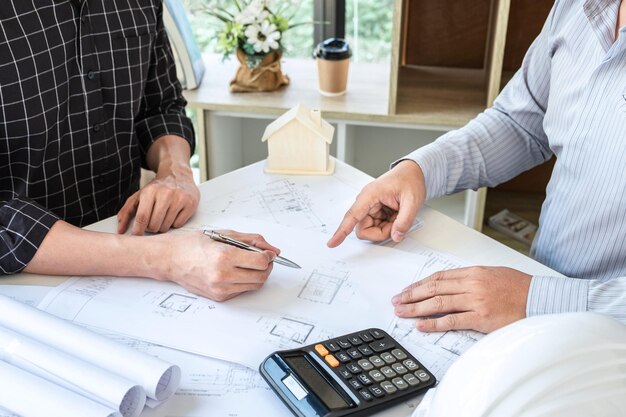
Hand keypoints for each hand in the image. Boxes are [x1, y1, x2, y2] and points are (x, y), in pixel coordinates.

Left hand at [117, 164, 199, 234]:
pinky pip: (178, 225)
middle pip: (154, 225)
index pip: (142, 218)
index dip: (138, 230)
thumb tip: (120, 230)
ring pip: (166, 227)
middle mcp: (166, 194)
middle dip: (151, 227)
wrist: (178, 175)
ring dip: (162, 225)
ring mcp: (179, 199)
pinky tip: (174, 213)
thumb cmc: (157, 189)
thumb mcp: (139, 196)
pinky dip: (174, 223)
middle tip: (153, 220)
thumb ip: (127, 212)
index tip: (136, 235)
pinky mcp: (190, 204)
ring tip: (164, 215)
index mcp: (150, 192)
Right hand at [160, 230, 280, 300]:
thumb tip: (273, 250)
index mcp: (224, 256)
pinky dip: (245, 281)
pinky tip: (236, 271)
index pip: (261, 262)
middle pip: (261, 276)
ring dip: (258, 275)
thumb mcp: (225, 234)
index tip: (267, 252)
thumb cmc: (194, 244)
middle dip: (267, 267)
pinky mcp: (219, 297)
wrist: (171, 259)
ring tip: (248, 264)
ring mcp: (220, 289)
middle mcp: (222, 275)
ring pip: (254, 286)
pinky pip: (242, 291)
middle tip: (262, 258)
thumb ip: (252, 240)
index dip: (268, 256)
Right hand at [327, 160, 425, 247]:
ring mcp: (370, 207)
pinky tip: (395, 215)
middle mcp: (366, 202)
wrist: (412, 173)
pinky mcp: (374, 212)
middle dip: (381, 232)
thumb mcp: (413, 201)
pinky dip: (387, 226)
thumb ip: (404, 220)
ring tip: (398, 215)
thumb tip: (396, 236)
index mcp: (371, 195)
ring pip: (371, 230)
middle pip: (364, 229)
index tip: (332, 243)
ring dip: (385, 228)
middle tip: (397, 223)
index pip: (352, 216)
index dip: (342, 231)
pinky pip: (377, 227)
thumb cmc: (409, 180)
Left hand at [391, 266, 531, 332]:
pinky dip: (433, 323)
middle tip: (397, 301)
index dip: (419, 284)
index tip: (407, 290)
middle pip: (433, 289)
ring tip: (402, 313)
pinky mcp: (480, 318)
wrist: (540, 299)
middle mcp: (471, 284)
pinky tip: (421, 325)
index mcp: (472, 272)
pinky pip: (451, 321)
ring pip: (437, 303)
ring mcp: (475, 301)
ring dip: (416, 309)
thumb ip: (470, 278)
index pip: (438, 277)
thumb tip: (450, 284)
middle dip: (411, 295)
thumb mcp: (492, 273)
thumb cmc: (519, 287)